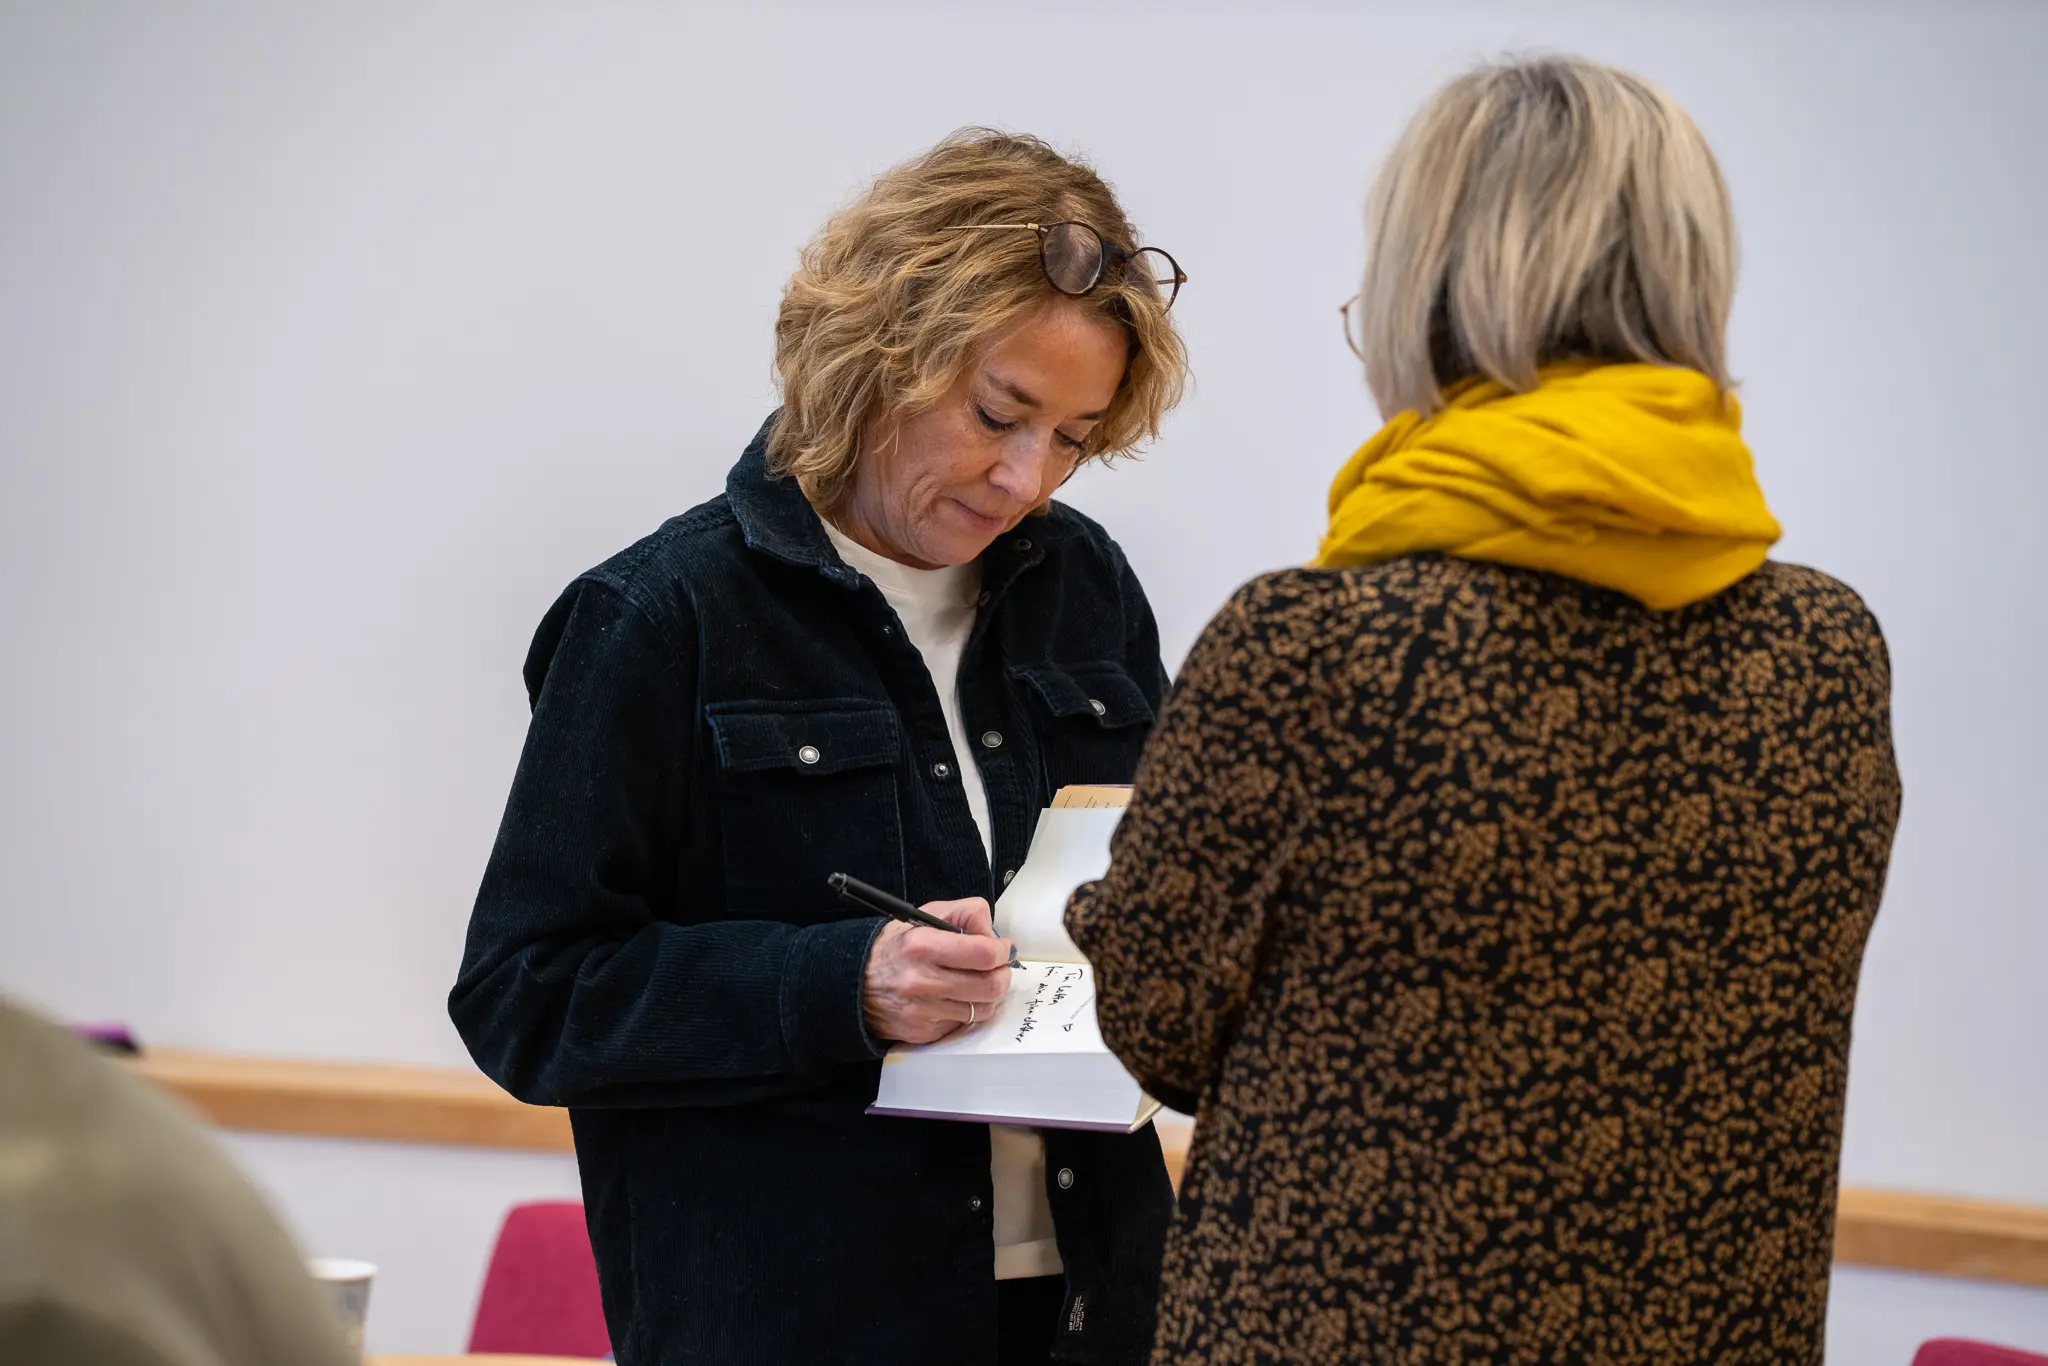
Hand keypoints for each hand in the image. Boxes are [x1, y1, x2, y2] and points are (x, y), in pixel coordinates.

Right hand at [861, 898, 1014, 1044]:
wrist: (855, 981)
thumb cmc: (895, 947)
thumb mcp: (926, 915)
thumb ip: (966, 913)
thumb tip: (994, 935)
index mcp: (923, 946)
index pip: (984, 954)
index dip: (1002, 951)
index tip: (1003, 949)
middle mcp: (922, 981)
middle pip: (990, 986)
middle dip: (1002, 974)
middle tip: (997, 967)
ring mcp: (923, 1011)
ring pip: (983, 1009)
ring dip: (987, 994)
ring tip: (976, 981)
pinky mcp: (923, 1033)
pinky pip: (962, 1024)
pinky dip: (965, 1010)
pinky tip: (953, 997)